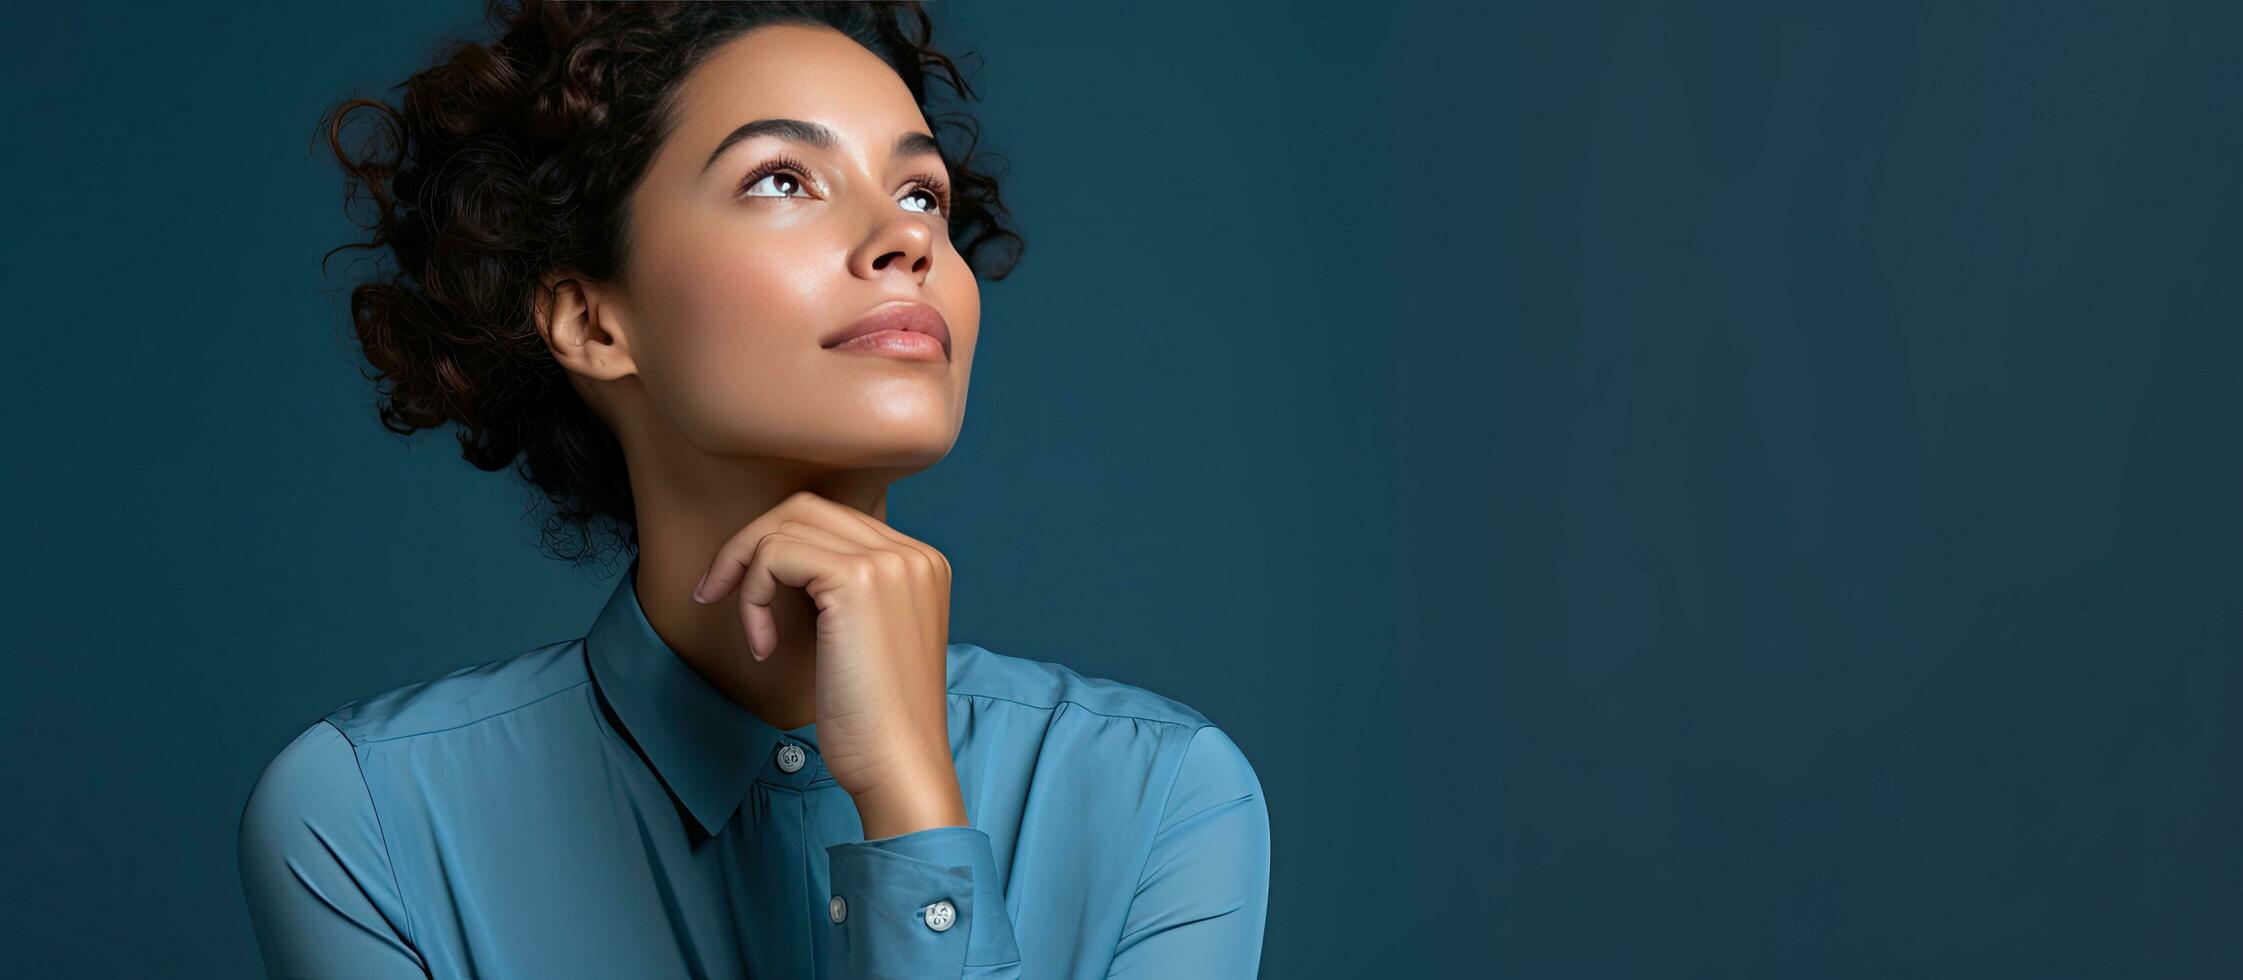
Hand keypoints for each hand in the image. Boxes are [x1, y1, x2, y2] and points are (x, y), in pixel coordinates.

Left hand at [689, 491, 966, 838]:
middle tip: (715, 593)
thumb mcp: (865, 639)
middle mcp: (913, 553)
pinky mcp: (859, 580)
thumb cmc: (875, 720)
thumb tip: (779, 558)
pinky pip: (775, 555)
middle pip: (806, 508)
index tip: (744, 597)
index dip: (775, 549)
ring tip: (751, 632)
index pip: (832, 520)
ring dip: (746, 573)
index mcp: (921, 564)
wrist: (899, 765)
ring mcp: (890, 562)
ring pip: (785, 525)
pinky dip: (753, 597)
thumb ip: (845, 592)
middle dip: (749, 546)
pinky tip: (762, 646)